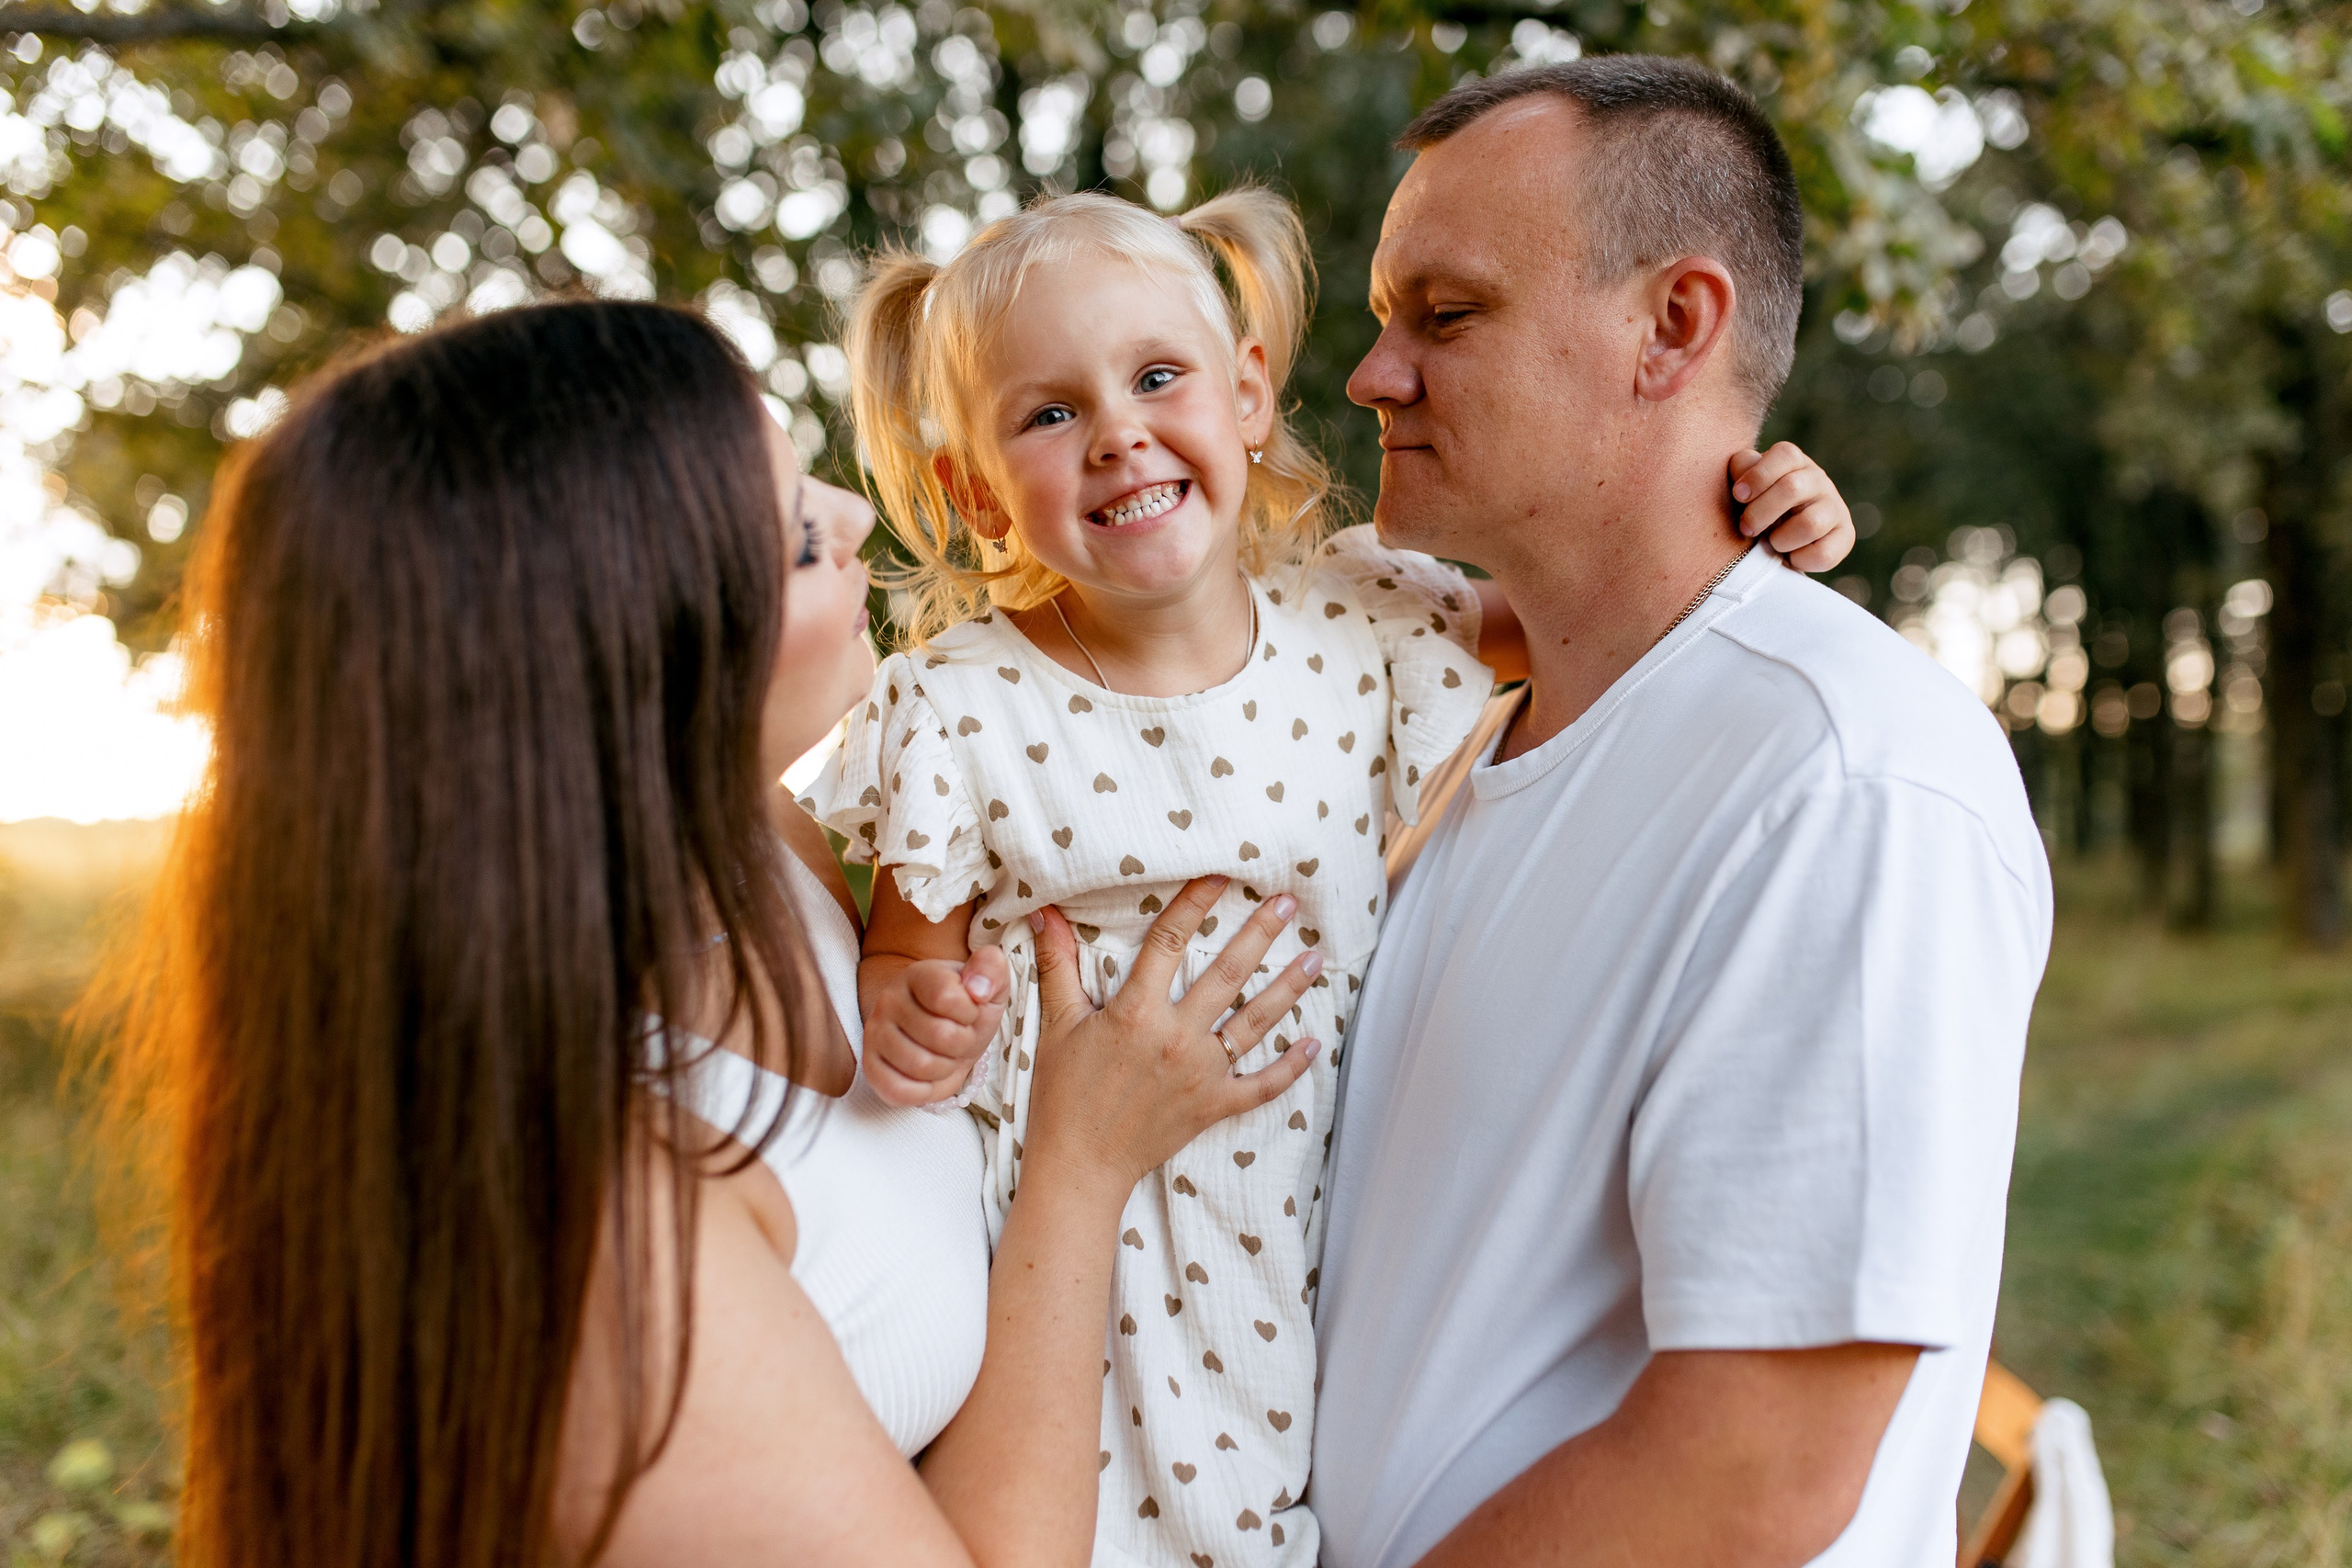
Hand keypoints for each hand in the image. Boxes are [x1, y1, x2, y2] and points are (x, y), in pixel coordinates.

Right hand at [863, 948, 1010, 1106]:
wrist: (946, 1032)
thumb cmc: (967, 1009)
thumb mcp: (990, 984)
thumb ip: (991, 969)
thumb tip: (978, 989)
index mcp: (919, 975)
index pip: (947, 997)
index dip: (969, 1013)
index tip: (969, 1011)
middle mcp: (889, 1000)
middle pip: (940, 1036)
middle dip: (963, 1043)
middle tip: (958, 1037)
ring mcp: (875, 1033)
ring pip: (921, 1065)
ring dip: (946, 1068)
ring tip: (944, 1054)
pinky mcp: (870, 1066)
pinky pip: (897, 1090)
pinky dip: (922, 1092)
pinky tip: (928, 1077)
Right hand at [1023, 875, 1322, 1191]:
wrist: (1080, 1166)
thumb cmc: (1064, 1095)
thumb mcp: (1057, 1025)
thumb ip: (1058, 966)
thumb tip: (1045, 912)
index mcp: (1136, 1011)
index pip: (1170, 940)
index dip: (1195, 902)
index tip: (1221, 873)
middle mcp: (1175, 1037)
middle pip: (1227, 973)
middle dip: (1260, 933)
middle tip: (1287, 901)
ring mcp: (1201, 1073)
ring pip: (1255, 1022)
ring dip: (1289, 988)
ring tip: (1316, 957)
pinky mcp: (1214, 1106)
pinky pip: (1262, 1085)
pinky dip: (1290, 1066)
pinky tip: (1313, 1043)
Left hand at [1729, 442, 1854, 573]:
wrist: (1778, 537)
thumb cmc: (1757, 505)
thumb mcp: (1746, 485)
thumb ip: (1741, 470)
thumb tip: (1744, 469)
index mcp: (1794, 463)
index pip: (1786, 455)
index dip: (1758, 476)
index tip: (1738, 495)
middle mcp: (1819, 481)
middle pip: (1792, 488)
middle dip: (1760, 513)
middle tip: (1746, 528)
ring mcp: (1835, 508)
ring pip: (1810, 524)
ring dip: (1780, 539)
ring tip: (1772, 542)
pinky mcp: (1845, 536)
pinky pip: (1824, 553)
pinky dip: (1800, 560)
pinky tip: (1791, 556)